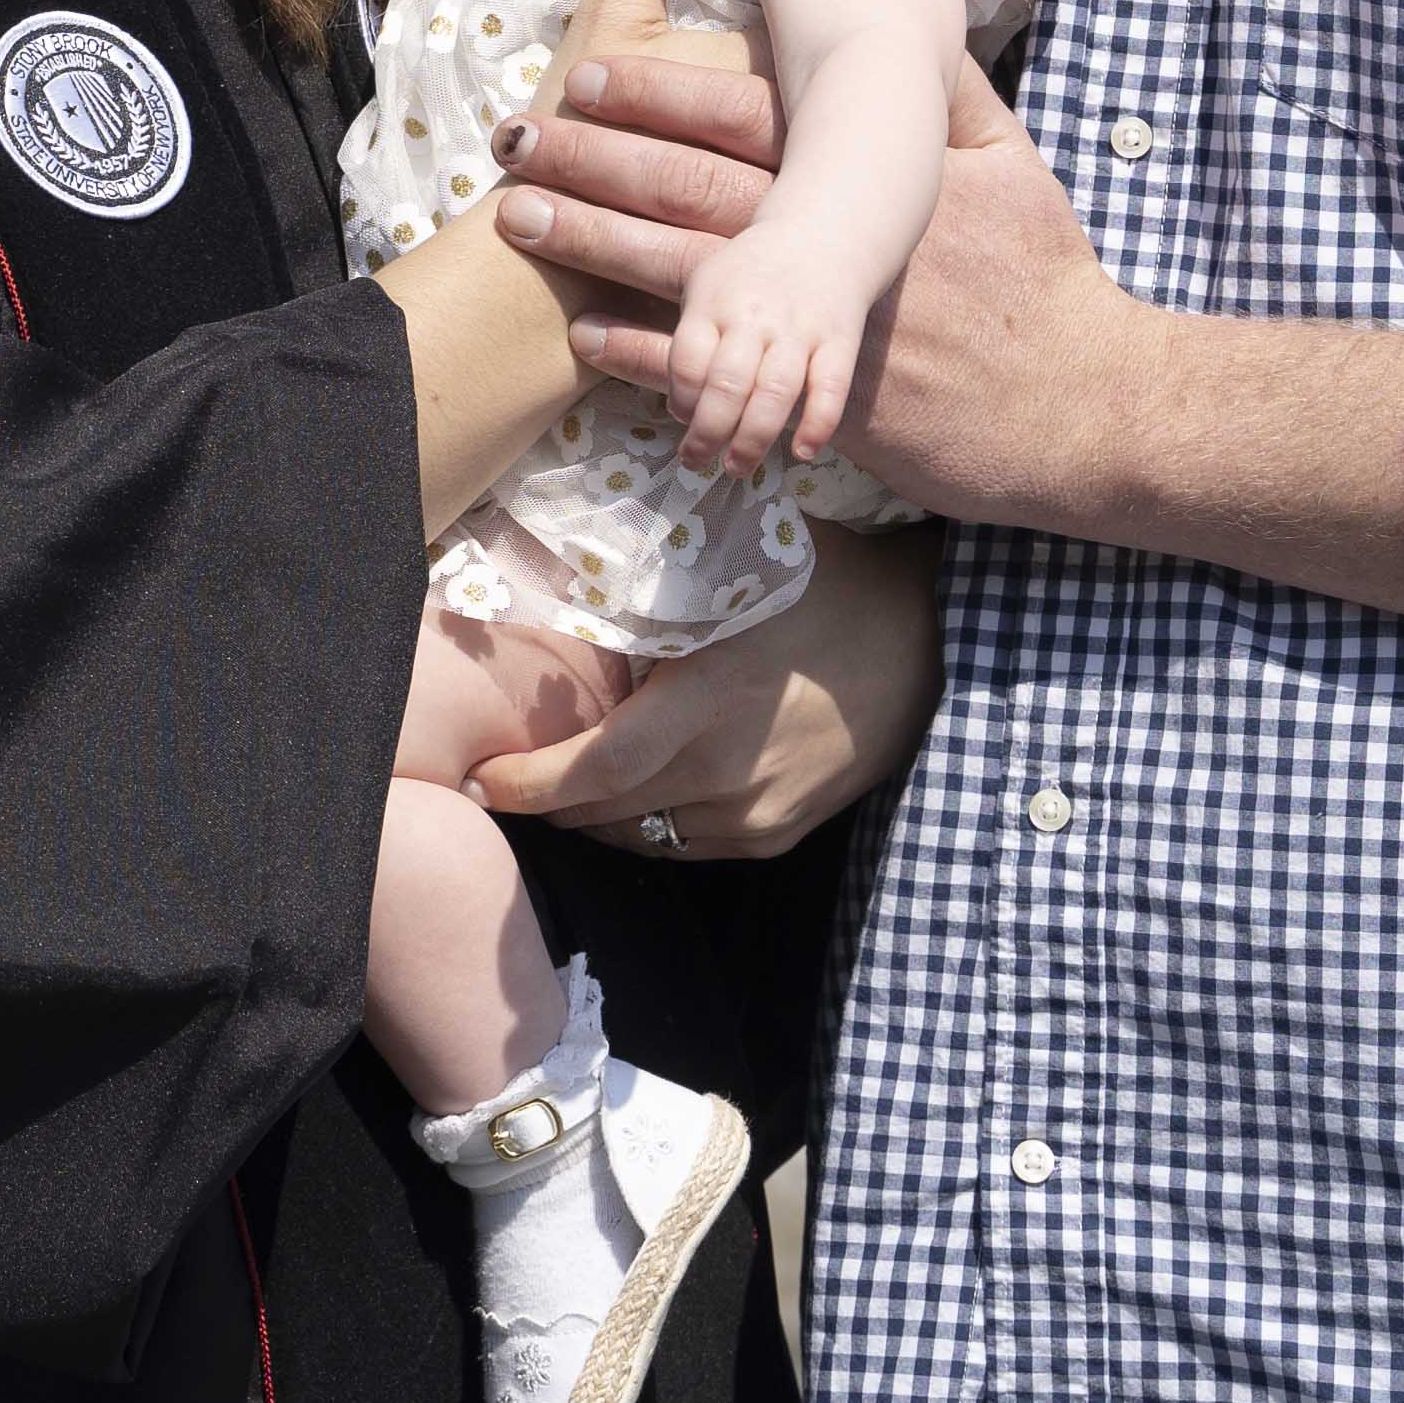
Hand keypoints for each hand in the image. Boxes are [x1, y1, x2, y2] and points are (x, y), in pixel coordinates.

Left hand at [470, 522, 940, 859]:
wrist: (924, 644)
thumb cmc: (824, 587)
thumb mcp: (738, 565)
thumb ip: (657, 578)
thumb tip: (569, 557)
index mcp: (708, 703)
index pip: (592, 771)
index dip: (526, 785)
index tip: (478, 778)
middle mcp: (727, 773)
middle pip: (604, 812)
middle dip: (545, 801)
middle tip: (503, 776)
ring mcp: (755, 813)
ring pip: (641, 835)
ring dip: (592, 815)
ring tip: (560, 783)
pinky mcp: (776, 835)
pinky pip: (687, 845)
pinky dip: (645, 824)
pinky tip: (628, 795)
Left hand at [507, 48, 1136, 536]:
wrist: (1074, 406)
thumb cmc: (1047, 278)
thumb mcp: (1012, 161)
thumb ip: (952, 91)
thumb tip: (909, 24)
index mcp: (867, 178)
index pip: (744, 119)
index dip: (660, 92)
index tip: (590, 74)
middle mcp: (829, 245)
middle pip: (691, 189)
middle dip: (599, 159)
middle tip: (519, 139)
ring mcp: (815, 326)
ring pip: (685, 274)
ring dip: (597, 246)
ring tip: (523, 221)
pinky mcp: (810, 399)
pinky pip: (712, 373)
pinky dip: (644, 355)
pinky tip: (586, 335)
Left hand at [663, 214, 870, 472]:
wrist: (824, 232)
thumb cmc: (752, 274)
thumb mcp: (707, 285)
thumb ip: (690, 340)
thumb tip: (661, 394)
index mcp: (715, 300)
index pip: (688, 360)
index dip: (681, 398)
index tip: (683, 418)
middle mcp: (756, 315)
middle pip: (728, 384)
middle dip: (708, 433)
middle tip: (697, 461)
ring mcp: (800, 328)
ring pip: (775, 393)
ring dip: (754, 439)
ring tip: (736, 467)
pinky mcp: (840, 338)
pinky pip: (831, 387)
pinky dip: (818, 424)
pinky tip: (803, 452)